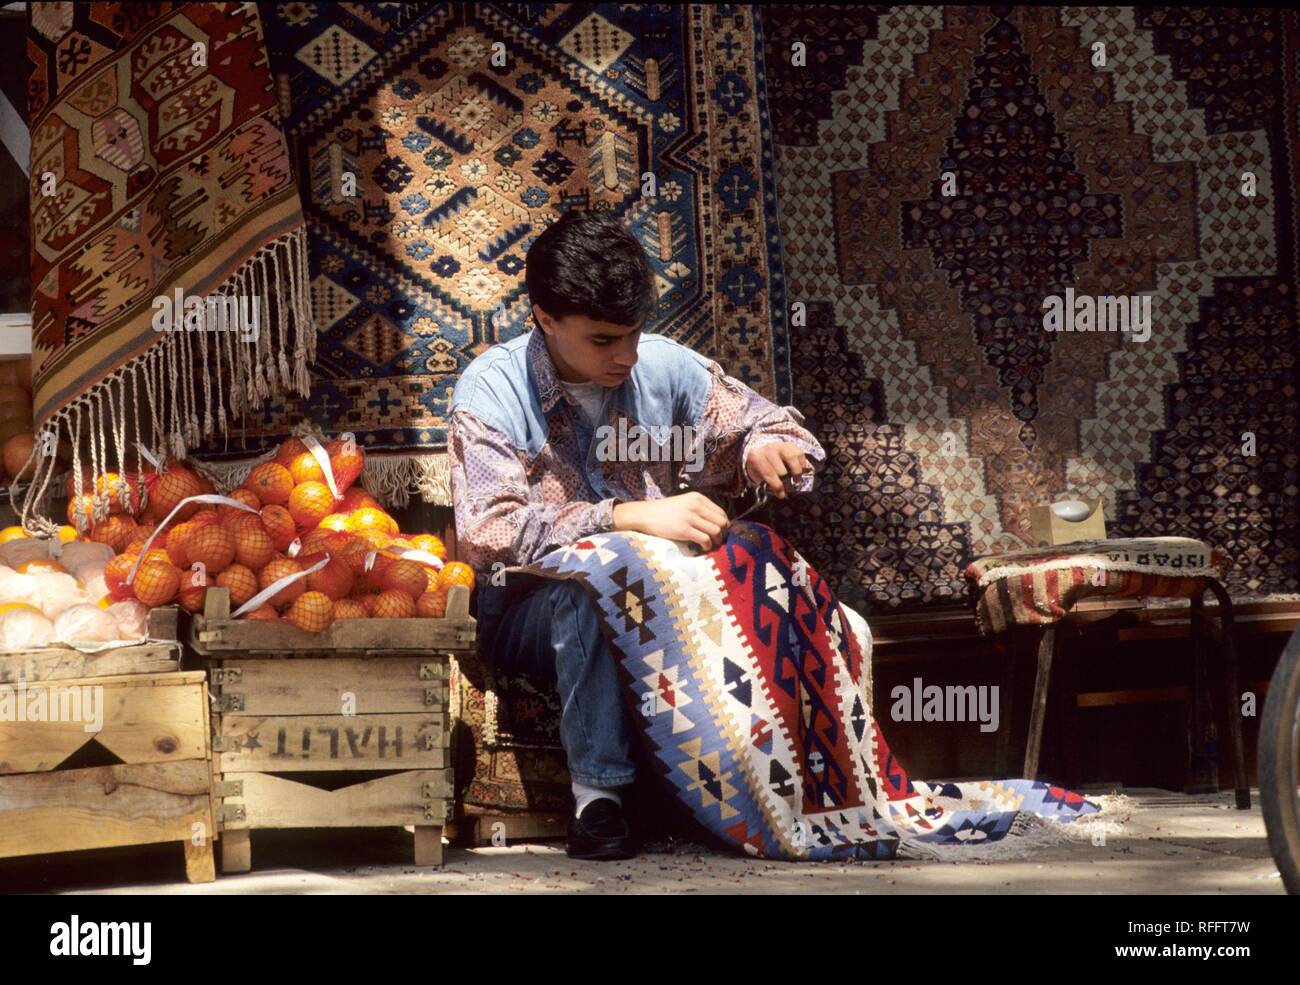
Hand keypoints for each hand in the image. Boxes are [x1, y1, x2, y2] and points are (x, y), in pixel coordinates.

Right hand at [613, 493, 729, 551]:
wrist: (645, 514)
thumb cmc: (664, 511)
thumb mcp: (684, 503)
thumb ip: (698, 509)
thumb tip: (714, 523)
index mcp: (697, 498)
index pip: (721, 512)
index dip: (724, 525)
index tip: (720, 533)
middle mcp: (696, 505)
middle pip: (721, 522)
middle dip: (723, 534)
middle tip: (718, 541)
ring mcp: (690, 517)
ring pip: (715, 530)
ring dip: (716, 541)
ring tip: (711, 545)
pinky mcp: (683, 529)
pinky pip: (705, 539)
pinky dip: (707, 546)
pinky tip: (703, 548)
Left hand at [745, 441, 807, 498]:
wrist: (761, 451)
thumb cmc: (760, 466)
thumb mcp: (757, 475)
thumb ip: (765, 483)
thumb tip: (779, 492)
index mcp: (756, 457)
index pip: (768, 472)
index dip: (776, 485)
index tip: (781, 494)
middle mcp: (768, 449)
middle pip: (780, 468)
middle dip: (786, 482)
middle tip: (788, 489)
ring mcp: (780, 445)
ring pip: (791, 458)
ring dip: (796, 472)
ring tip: (796, 479)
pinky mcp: (790, 444)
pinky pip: (799, 454)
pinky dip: (802, 464)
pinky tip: (799, 470)